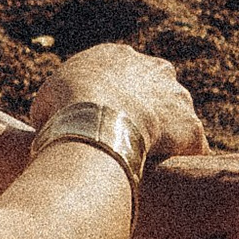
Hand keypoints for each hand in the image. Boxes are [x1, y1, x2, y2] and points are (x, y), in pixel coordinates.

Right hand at [32, 43, 204, 166]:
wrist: (97, 121)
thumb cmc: (65, 110)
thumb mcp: (44, 102)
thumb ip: (52, 108)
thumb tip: (46, 127)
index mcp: (118, 57)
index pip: (122, 75)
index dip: (114, 100)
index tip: (107, 122)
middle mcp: (155, 69)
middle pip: (155, 91)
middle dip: (146, 113)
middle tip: (128, 143)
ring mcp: (177, 96)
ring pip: (176, 119)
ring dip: (166, 138)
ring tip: (150, 166)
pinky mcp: (190, 126)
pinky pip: (193, 147)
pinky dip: (184, 162)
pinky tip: (174, 181)